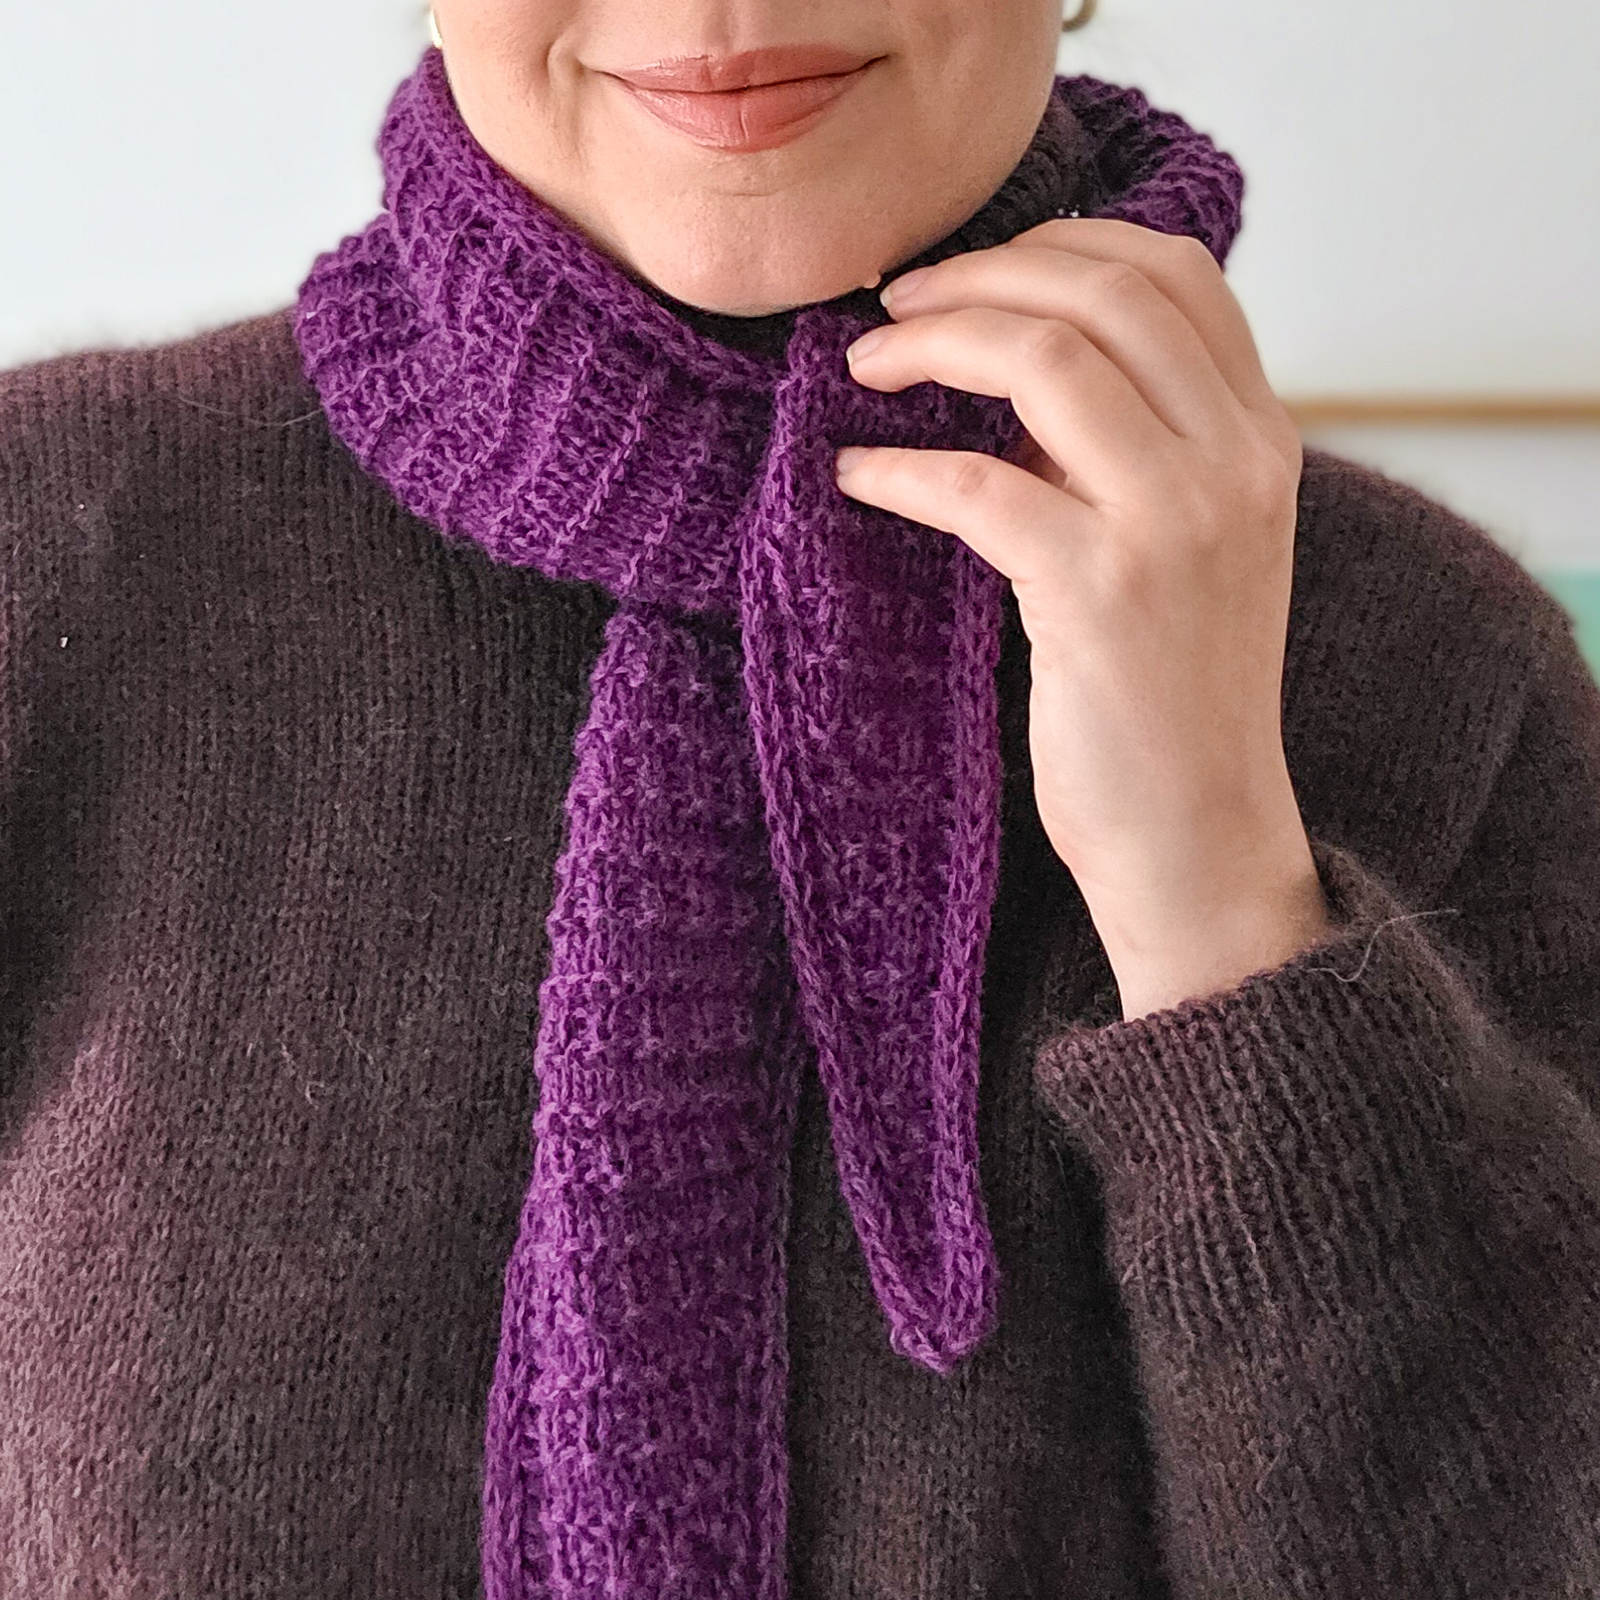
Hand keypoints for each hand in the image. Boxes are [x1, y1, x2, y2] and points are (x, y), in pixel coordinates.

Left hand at [834, 218, 1332, 1015]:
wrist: (1198, 834)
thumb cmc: (1170, 694)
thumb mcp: (1186, 546)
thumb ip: (1132, 449)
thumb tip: (1012, 365)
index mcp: (1261, 439)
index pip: (1177, 272)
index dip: (1061, 244)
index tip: (974, 269)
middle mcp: (1235, 462)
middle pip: (1105, 292)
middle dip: (980, 276)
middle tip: (893, 305)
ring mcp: (1176, 524)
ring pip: (1045, 360)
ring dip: (932, 345)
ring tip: (865, 367)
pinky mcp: (1101, 594)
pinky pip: (978, 485)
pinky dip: (898, 468)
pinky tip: (854, 475)